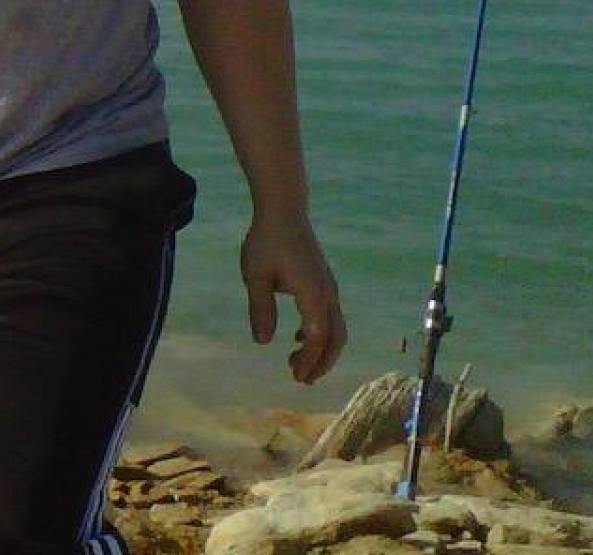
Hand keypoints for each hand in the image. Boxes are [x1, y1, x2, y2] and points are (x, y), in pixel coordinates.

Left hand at [240, 214, 346, 384]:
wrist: (284, 212)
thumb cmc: (266, 242)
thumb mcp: (256, 276)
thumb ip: (260, 309)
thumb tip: (263, 342)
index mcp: (313, 294)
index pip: (318, 336)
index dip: (309, 360)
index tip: (295, 376)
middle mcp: (328, 293)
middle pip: (336, 337)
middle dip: (321, 362)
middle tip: (301, 379)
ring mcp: (329, 288)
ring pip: (336, 328)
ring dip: (321, 349)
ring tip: (297, 364)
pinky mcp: (324, 283)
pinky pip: (329, 315)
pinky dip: (319, 333)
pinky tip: (297, 338)